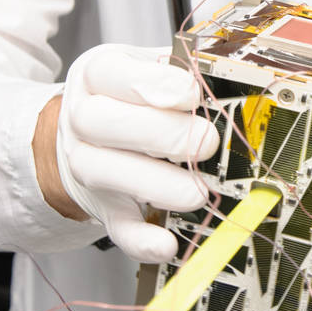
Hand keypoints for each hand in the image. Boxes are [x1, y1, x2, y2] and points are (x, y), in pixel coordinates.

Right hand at [34, 44, 218, 263]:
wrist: (83, 136)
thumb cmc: (127, 97)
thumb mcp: (144, 66)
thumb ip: (177, 66)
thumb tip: (228, 73)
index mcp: (97, 76)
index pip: (112, 73)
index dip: (155, 83)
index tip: (192, 93)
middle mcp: (84, 119)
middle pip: (105, 124)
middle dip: (163, 135)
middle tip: (207, 142)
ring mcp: (88, 166)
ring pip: (109, 175)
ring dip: (159, 185)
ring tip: (199, 190)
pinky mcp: (104, 208)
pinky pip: (118, 228)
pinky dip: (142, 241)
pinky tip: (167, 244)